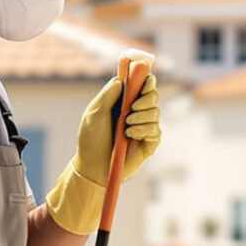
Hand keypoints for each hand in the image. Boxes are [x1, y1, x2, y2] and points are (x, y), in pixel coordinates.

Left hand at [76, 68, 160, 182]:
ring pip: (155, 113)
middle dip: (146, 99)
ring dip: (142, 117)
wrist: (93, 166)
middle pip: (153, 96)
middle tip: (132, 107)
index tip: (147, 79)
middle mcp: (136, 112)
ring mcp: (144, 127)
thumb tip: (119, 81)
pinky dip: (143, 130)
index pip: (141, 85)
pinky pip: (155, 130)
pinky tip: (130, 135)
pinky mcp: (149, 142)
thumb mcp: (94, 115)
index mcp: (124, 102)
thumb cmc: (91, 139)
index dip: (147, 80)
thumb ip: (106, 97)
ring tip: (126, 127)